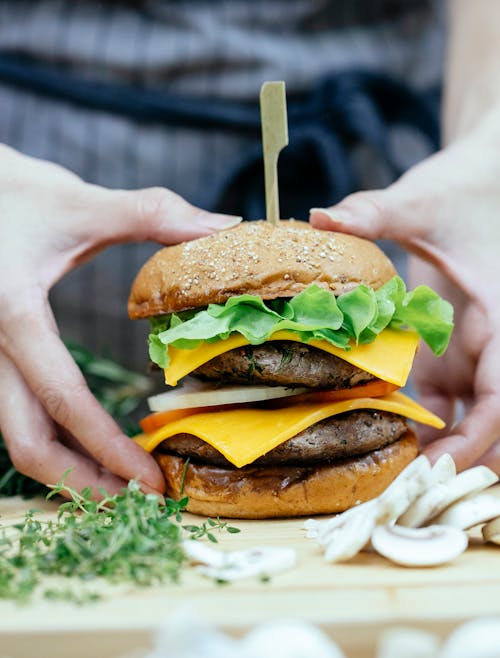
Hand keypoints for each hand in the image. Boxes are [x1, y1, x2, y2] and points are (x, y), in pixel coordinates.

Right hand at [0, 144, 240, 494]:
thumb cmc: (14, 193)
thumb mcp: (80, 202)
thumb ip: (151, 215)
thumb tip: (222, 227)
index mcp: (14, 316)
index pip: (63, 400)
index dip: (107, 448)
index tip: (150, 479)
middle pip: (26, 442)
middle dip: (82, 482)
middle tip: (138, 501)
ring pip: (18, 436)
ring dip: (69, 469)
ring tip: (121, 484)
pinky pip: (20, 414)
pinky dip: (57, 439)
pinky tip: (91, 444)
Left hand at [310, 114, 499, 472]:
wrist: (484, 179)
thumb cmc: (463, 189)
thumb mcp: (421, 202)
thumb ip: (375, 212)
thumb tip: (318, 217)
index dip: (479, 436)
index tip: (439, 467)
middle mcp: (495, 344)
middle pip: (490, 421)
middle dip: (456, 457)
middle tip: (400, 487)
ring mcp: (474, 353)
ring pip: (467, 418)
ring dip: (436, 448)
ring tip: (385, 475)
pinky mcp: (453, 352)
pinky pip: (443, 401)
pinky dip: (422, 424)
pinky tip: (381, 437)